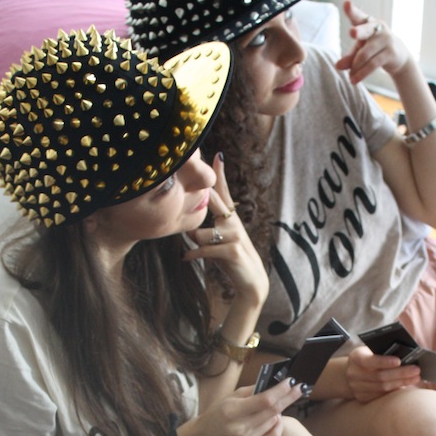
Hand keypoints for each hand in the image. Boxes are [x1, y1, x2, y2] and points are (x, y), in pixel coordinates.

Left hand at [185, 153, 268, 307]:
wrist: (250, 281)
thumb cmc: (230, 259)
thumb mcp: (219, 241)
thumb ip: (204, 230)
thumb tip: (185, 225)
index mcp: (230, 217)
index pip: (224, 192)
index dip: (220, 174)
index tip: (218, 155)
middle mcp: (233, 222)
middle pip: (213, 201)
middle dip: (202, 194)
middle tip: (192, 190)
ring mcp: (235, 235)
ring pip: (201, 234)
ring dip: (193, 242)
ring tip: (194, 250)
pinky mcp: (233, 250)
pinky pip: (204, 249)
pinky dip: (193, 254)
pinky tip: (186, 258)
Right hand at [185, 377, 303, 435]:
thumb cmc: (217, 415)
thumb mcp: (229, 398)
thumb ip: (252, 392)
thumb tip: (274, 384)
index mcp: (232, 411)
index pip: (264, 400)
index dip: (281, 391)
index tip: (291, 382)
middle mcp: (239, 429)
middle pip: (273, 412)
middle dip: (288, 398)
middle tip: (299, 389)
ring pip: (274, 423)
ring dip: (278, 413)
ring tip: (274, 407)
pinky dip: (277, 427)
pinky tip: (274, 420)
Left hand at [335, 0, 410, 85]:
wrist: (398, 57)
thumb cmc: (374, 50)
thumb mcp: (360, 51)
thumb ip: (349, 57)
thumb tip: (338, 66)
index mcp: (367, 23)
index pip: (358, 16)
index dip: (352, 10)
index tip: (346, 3)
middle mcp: (377, 28)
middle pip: (365, 30)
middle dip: (359, 31)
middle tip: (352, 32)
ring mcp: (385, 39)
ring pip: (365, 54)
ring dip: (355, 67)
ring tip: (350, 78)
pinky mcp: (390, 52)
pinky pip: (372, 64)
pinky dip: (362, 73)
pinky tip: (354, 80)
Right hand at [345, 345, 420, 402]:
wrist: (353, 371)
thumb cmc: (368, 356)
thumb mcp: (371, 350)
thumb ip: (383, 352)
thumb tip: (406, 355)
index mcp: (355, 358)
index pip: (369, 361)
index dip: (384, 362)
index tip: (399, 361)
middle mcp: (353, 374)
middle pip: (379, 376)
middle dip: (400, 373)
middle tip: (416, 370)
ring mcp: (356, 388)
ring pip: (382, 388)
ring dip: (401, 382)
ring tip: (415, 377)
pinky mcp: (362, 398)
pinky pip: (381, 396)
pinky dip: (395, 390)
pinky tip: (405, 384)